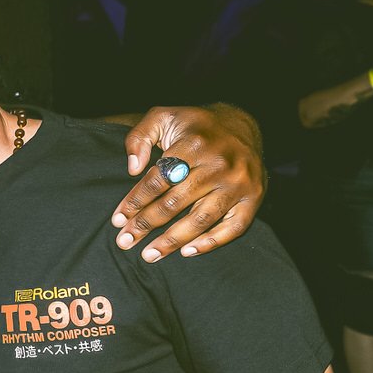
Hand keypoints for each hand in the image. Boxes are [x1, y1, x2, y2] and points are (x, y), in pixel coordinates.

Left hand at [110, 103, 265, 261]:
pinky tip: (186, 252)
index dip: (135, 201)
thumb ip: (139, 137)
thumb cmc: (194, 125)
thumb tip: (132, 168)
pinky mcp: (254, 197)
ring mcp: (238, 183)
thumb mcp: (163, 117)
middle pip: (175, 202)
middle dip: (146, 224)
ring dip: (172, 241)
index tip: (118, 219)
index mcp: (194, 144)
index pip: (158, 180)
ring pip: (201, 219)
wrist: (242, 124)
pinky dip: (210, 243)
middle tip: (125, 241)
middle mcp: (219, 164)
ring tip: (150, 254)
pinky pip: (234, 228)